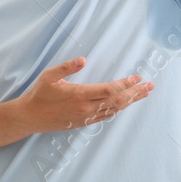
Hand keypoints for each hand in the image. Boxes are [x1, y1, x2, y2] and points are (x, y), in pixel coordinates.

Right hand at [14, 57, 151, 132]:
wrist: (29, 117)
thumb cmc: (39, 93)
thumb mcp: (49, 76)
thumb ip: (66, 67)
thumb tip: (83, 59)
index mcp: (79, 94)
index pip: (109, 89)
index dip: (125, 84)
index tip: (138, 77)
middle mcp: (85, 108)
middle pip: (117, 101)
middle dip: (135, 93)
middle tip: (150, 86)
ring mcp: (85, 117)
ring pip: (114, 109)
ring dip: (130, 102)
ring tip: (143, 94)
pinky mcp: (83, 122)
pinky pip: (105, 116)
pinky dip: (118, 110)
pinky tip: (125, 105)